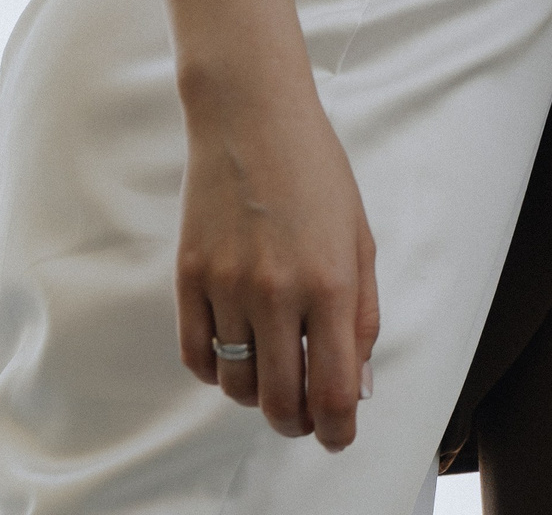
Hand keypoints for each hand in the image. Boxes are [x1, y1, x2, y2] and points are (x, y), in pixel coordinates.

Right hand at [176, 70, 377, 445]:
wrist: (251, 114)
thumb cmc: (315, 171)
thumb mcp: (359, 238)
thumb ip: (362, 315)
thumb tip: (356, 384)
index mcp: (330, 282)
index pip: (332, 393)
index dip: (336, 430)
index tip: (337, 436)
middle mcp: (278, 291)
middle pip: (281, 403)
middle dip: (297, 422)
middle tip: (304, 414)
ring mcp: (227, 285)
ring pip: (237, 385)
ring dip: (257, 394)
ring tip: (271, 370)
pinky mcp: (189, 276)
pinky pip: (197, 356)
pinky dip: (215, 369)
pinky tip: (234, 350)